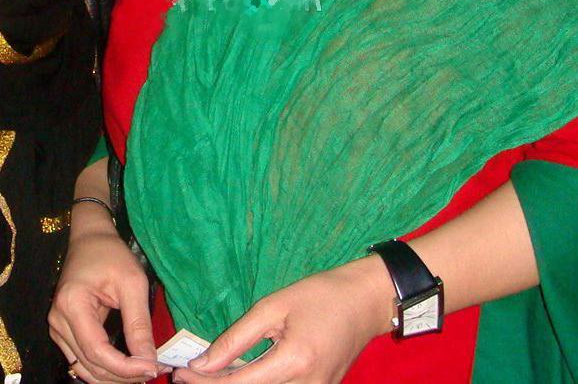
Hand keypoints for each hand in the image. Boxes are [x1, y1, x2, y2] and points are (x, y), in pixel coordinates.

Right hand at [49, 229, 163, 382]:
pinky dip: (104, 369)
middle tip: (153, 371)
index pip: (97, 350)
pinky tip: (125, 369)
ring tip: (142, 373)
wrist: (90, 240)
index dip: (124, 367)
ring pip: (84, 368)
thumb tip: (149, 359)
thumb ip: (138, 323)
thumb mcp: (132, 283)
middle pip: (89, 364)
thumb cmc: (112, 255)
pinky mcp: (63, 332)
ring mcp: (57, 328)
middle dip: (122, 375)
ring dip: (113, 377)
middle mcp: (58, 321)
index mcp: (72, 305)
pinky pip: (82, 360)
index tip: (152, 368)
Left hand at [173, 256, 392, 383]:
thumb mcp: (276, 305)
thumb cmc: (322, 294)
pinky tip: (239, 373)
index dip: (206, 381)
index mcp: (294, 362)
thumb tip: (206, 361)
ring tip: (210, 372)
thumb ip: (239, 336)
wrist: (367, 301)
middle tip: (187, 375)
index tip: (180, 373)